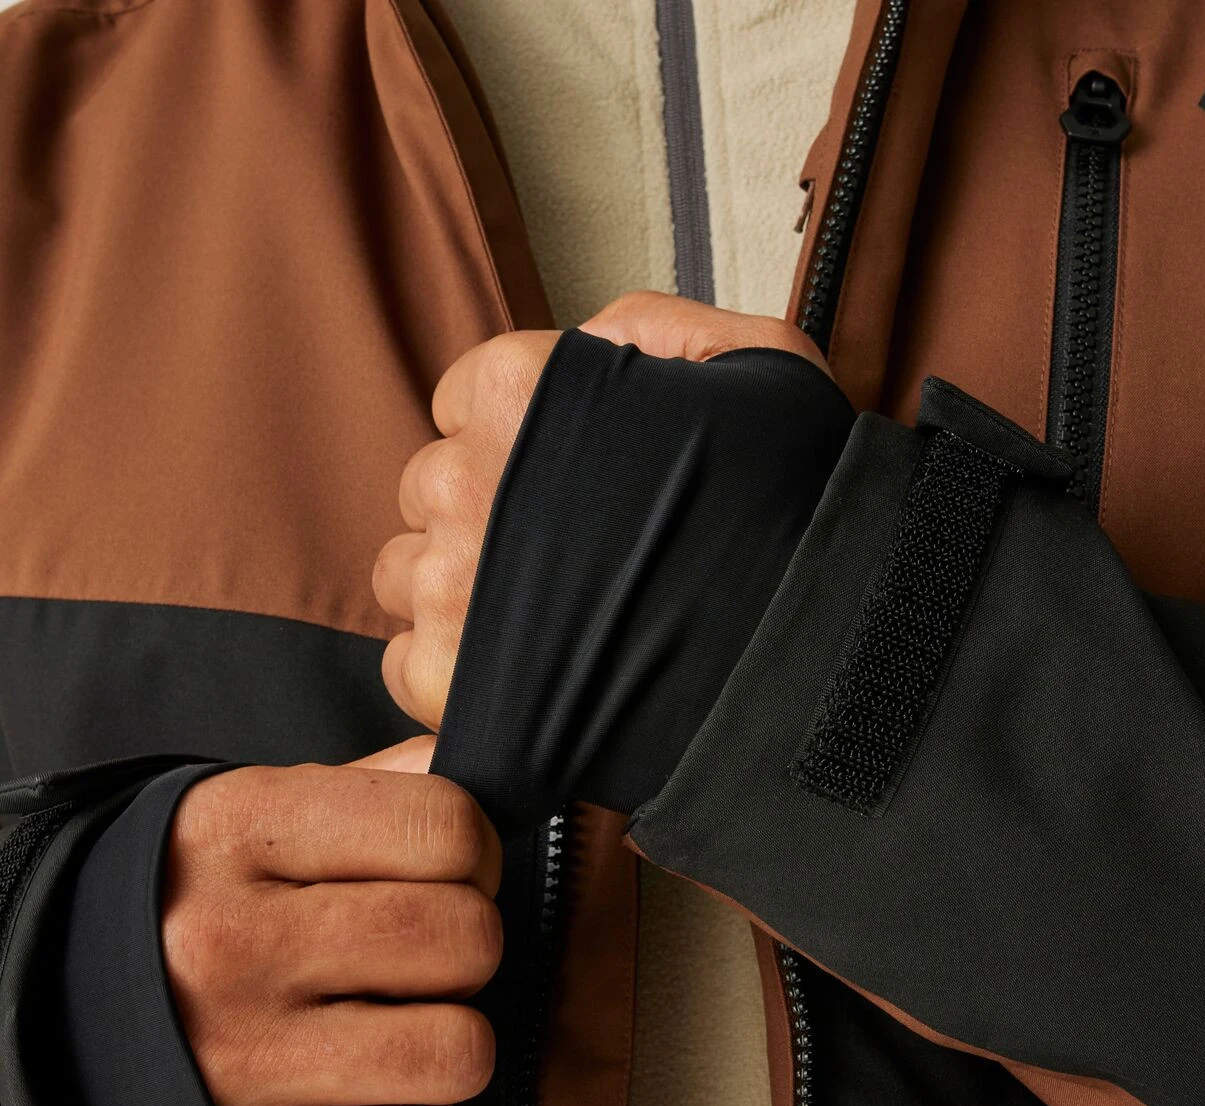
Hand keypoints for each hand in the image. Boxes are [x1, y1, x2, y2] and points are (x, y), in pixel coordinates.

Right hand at [161, 736, 502, 1105]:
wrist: (56, 1032)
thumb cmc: (201, 905)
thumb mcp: (260, 813)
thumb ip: (380, 780)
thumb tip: (486, 759)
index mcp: (235, 832)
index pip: (447, 827)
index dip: (473, 851)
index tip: (441, 871)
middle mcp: (230, 946)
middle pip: (466, 938)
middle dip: (465, 946)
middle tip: (414, 956)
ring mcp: (243, 1065)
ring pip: (461, 1051)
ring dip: (449, 1043)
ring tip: (393, 1027)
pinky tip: (367, 1101)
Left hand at [374, 292, 828, 729]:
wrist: (797, 655)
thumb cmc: (788, 515)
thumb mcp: (754, 366)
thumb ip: (655, 329)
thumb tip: (589, 338)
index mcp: (519, 389)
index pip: (462, 402)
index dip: (513, 445)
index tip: (554, 483)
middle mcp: (464, 479)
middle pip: (429, 492)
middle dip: (482, 519)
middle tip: (561, 560)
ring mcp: (449, 582)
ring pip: (407, 577)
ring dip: (459, 595)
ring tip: (547, 624)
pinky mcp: (448, 677)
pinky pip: (407, 665)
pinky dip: (453, 674)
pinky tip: (526, 677)